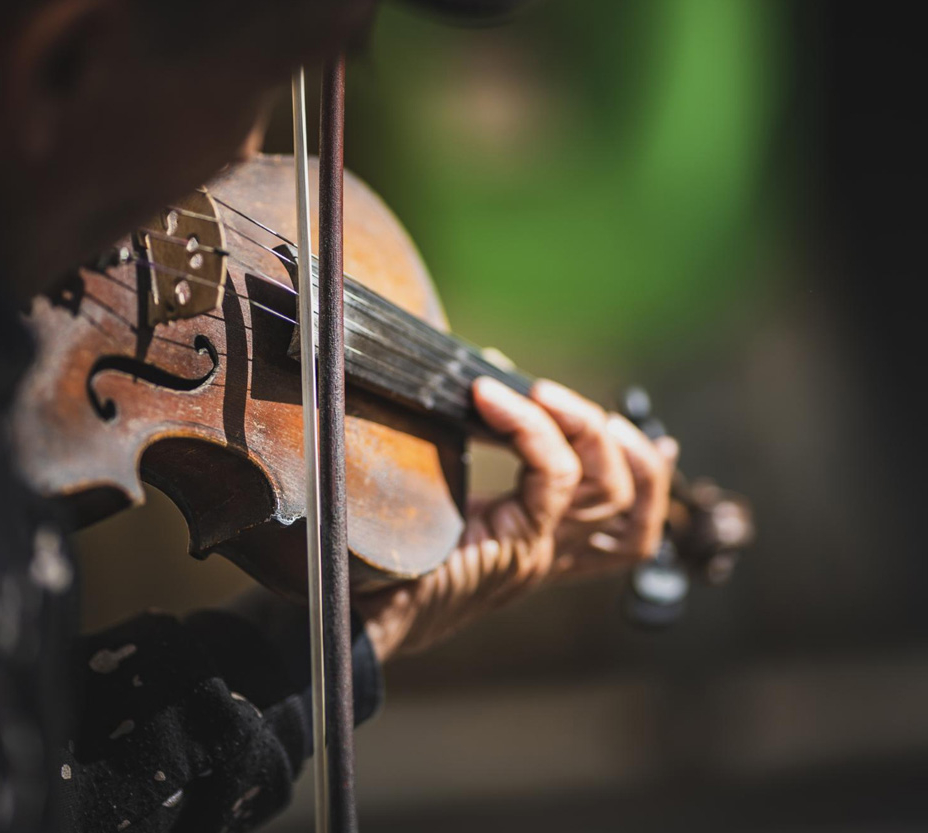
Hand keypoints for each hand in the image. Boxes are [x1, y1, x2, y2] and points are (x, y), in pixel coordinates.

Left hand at [354, 377, 676, 661]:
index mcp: (535, 547)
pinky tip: (491, 399)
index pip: (623, 527)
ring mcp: (536, 555)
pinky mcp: (515, 549)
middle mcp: (548, 555)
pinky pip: (553, 480)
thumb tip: (473, 380)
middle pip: (625, 502)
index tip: (633, 424)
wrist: (354, 615)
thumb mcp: (439, 499)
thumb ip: (465, 455)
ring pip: (606, 491)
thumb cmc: (383, 557)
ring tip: (542, 392)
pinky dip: (530, 428)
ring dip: (582, 425)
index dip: (644, 476)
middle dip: (612, 439)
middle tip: (557, 396)